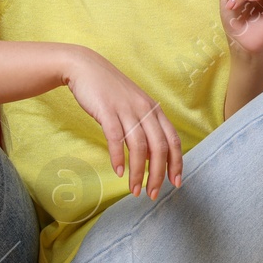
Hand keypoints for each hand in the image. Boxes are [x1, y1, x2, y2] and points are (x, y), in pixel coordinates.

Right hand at [63, 48, 183, 199]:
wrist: (86, 67)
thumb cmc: (111, 91)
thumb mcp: (135, 106)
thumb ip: (145, 126)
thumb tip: (153, 156)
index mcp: (154, 110)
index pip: (173, 140)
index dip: (176, 164)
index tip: (175, 183)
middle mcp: (144, 110)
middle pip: (159, 148)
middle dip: (158, 175)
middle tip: (152, 194)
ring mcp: (126, 110)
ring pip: (139, 147)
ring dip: (138, 172)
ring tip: (134, 190)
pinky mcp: (107, 111)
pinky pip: (116, 138)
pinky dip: (118, 158)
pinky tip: (118, 171)